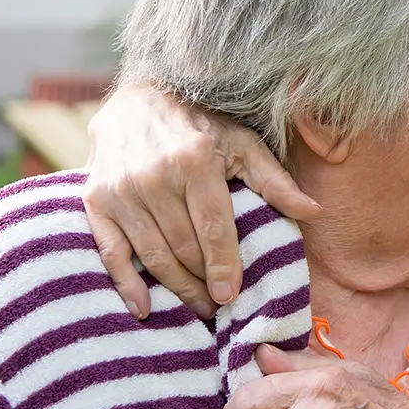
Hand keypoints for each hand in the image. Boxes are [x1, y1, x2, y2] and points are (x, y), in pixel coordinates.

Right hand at [82, 82, 321, 318]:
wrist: (139, 100)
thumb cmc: (202, 125)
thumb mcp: (243, 143)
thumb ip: (274, 180)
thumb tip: (312, 211)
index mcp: (194, 161)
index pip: (213, 228)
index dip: (224, 266)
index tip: (231, 294)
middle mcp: (153, 176)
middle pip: (183, 247)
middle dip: (203, 282)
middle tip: (218, 306)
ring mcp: (121, 189)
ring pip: (152, 255)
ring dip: (175, 288)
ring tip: (196, 307)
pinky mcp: (96, 200)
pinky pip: (110, 251)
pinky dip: (125, 284)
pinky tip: (144, 308)